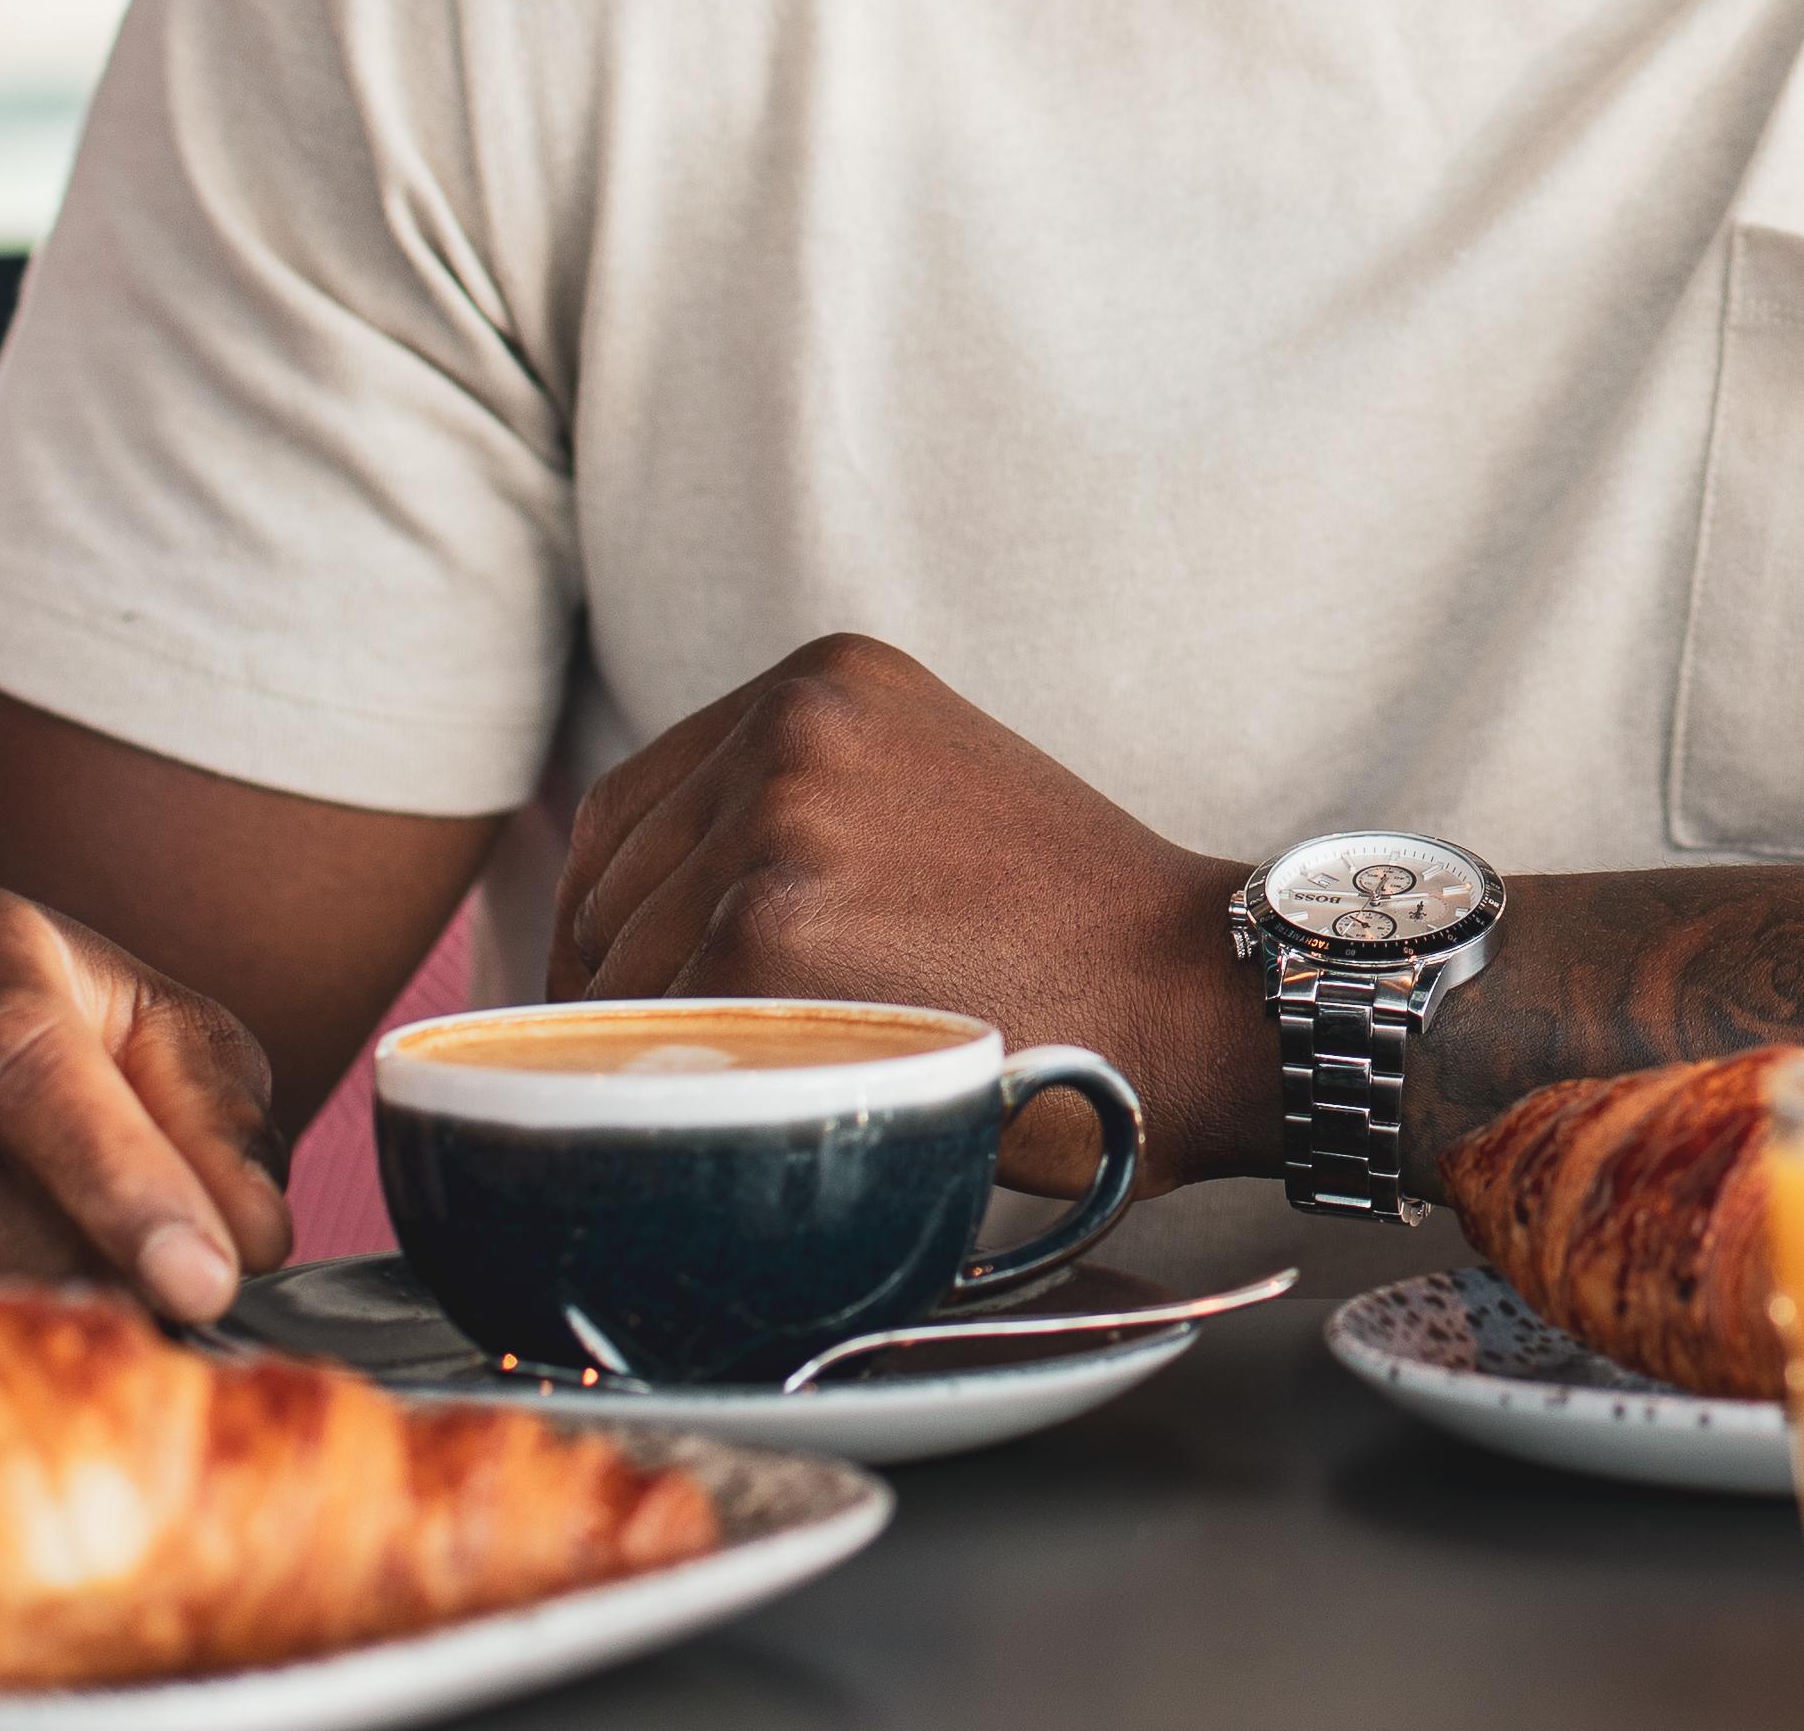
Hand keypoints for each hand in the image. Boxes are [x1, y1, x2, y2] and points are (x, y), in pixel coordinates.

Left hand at [553, 635, 1270, 1183]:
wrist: (1194, 994)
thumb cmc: (1071, 936)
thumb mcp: (930, 799)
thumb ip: (801, 813)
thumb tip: (641, 927)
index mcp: (824, 680)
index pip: (630, 814)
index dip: (610, 925)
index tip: (628, 1004)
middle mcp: (787, 725)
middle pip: (610, 892)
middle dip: (621, 997)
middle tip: (680, 1082)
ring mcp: (772, 820)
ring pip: (617, 970)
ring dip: (654, 1055)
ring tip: (739, 1107)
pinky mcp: (767, 926)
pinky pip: (651, 1035)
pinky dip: (679, 1094)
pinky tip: (748, 1122)